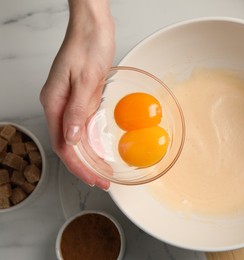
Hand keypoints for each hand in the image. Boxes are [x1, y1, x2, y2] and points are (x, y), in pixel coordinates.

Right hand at [40, 1, 114, 189]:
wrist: (93, 26)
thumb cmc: (89, 46)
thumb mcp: (87, 78)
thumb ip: (78, 110)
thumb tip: (71, 139)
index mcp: (55, 102)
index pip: (64, 144)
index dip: (79, 165)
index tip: (93, 178)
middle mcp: (59, 105)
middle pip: (69, 144)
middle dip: (85, 166)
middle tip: (103, 181)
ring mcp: (69, 102)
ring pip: (76, 137)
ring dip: (89, 156)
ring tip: (103, 171)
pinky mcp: (80, 97)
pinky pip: (83, 125)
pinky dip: (92, 140)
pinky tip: (101, 149)